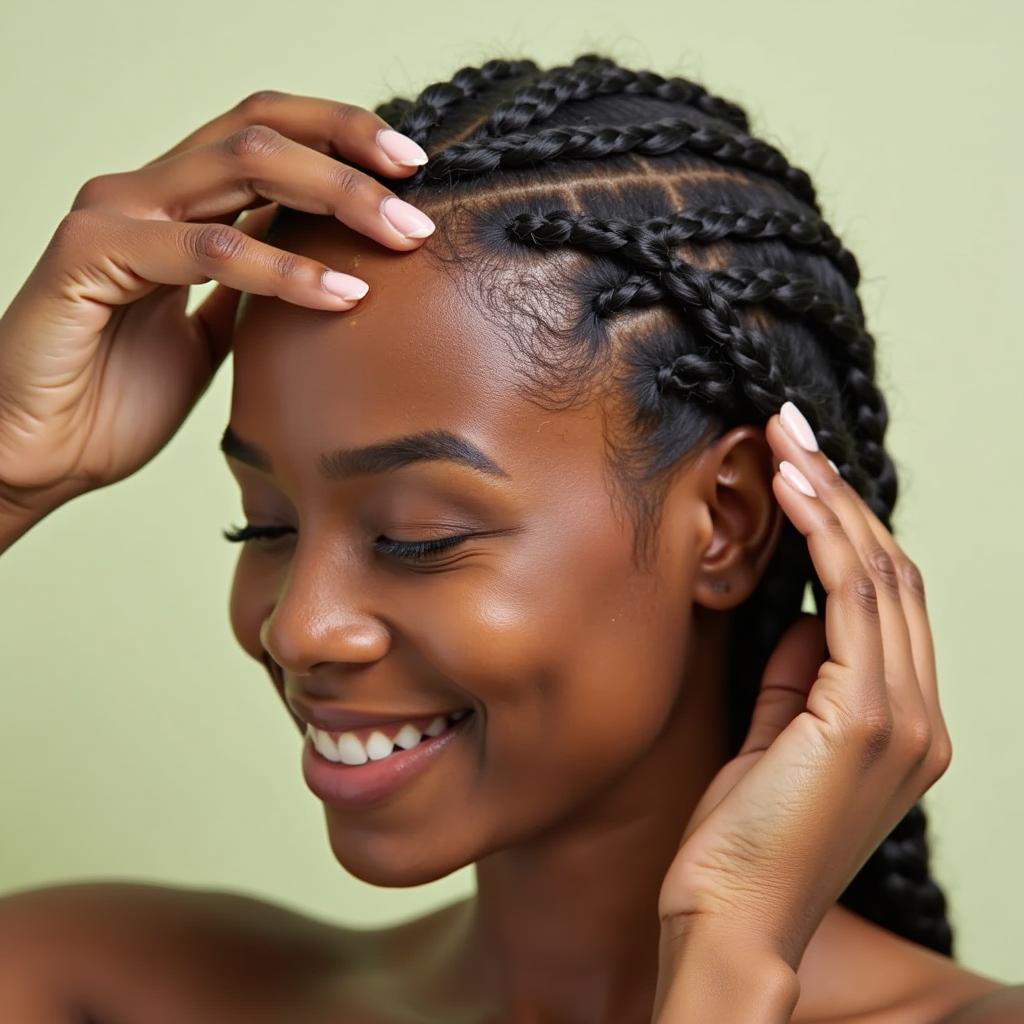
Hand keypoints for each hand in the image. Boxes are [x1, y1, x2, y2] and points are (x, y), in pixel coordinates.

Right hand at [0, 90, 432, 517]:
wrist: (38, 453)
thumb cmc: (115, 398)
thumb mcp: (208, 336)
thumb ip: (251, 291)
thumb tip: (323, 270)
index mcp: (174, 204)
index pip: (266, 135)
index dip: (339, 136)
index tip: (409, 170)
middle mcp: (144, 192)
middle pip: (262, 131)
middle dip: (350, 152)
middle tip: (417, 190)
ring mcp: (115, 216)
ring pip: (242, 168)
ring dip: (335, 197)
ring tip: (400, 235)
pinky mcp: (92, 257)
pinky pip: (210, 252)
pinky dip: (286, 270)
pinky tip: (343, 293)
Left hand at [656, 402, 951, 972]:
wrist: (728, 919)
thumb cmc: (740, 836)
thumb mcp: (775, 739)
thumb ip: (798, 678)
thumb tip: (799, 617)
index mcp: (901, 724)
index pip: (884, 601)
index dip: (845, 526)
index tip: (799, 468)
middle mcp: (920, 718)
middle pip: (891, 575)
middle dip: (838, 493)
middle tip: (789, 429)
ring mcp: (904, 721)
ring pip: (879, 577)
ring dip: (830, 500)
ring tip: (785, 441)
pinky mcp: (869, 723)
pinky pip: (852, 603)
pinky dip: (824, 538)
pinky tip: (790, 490)